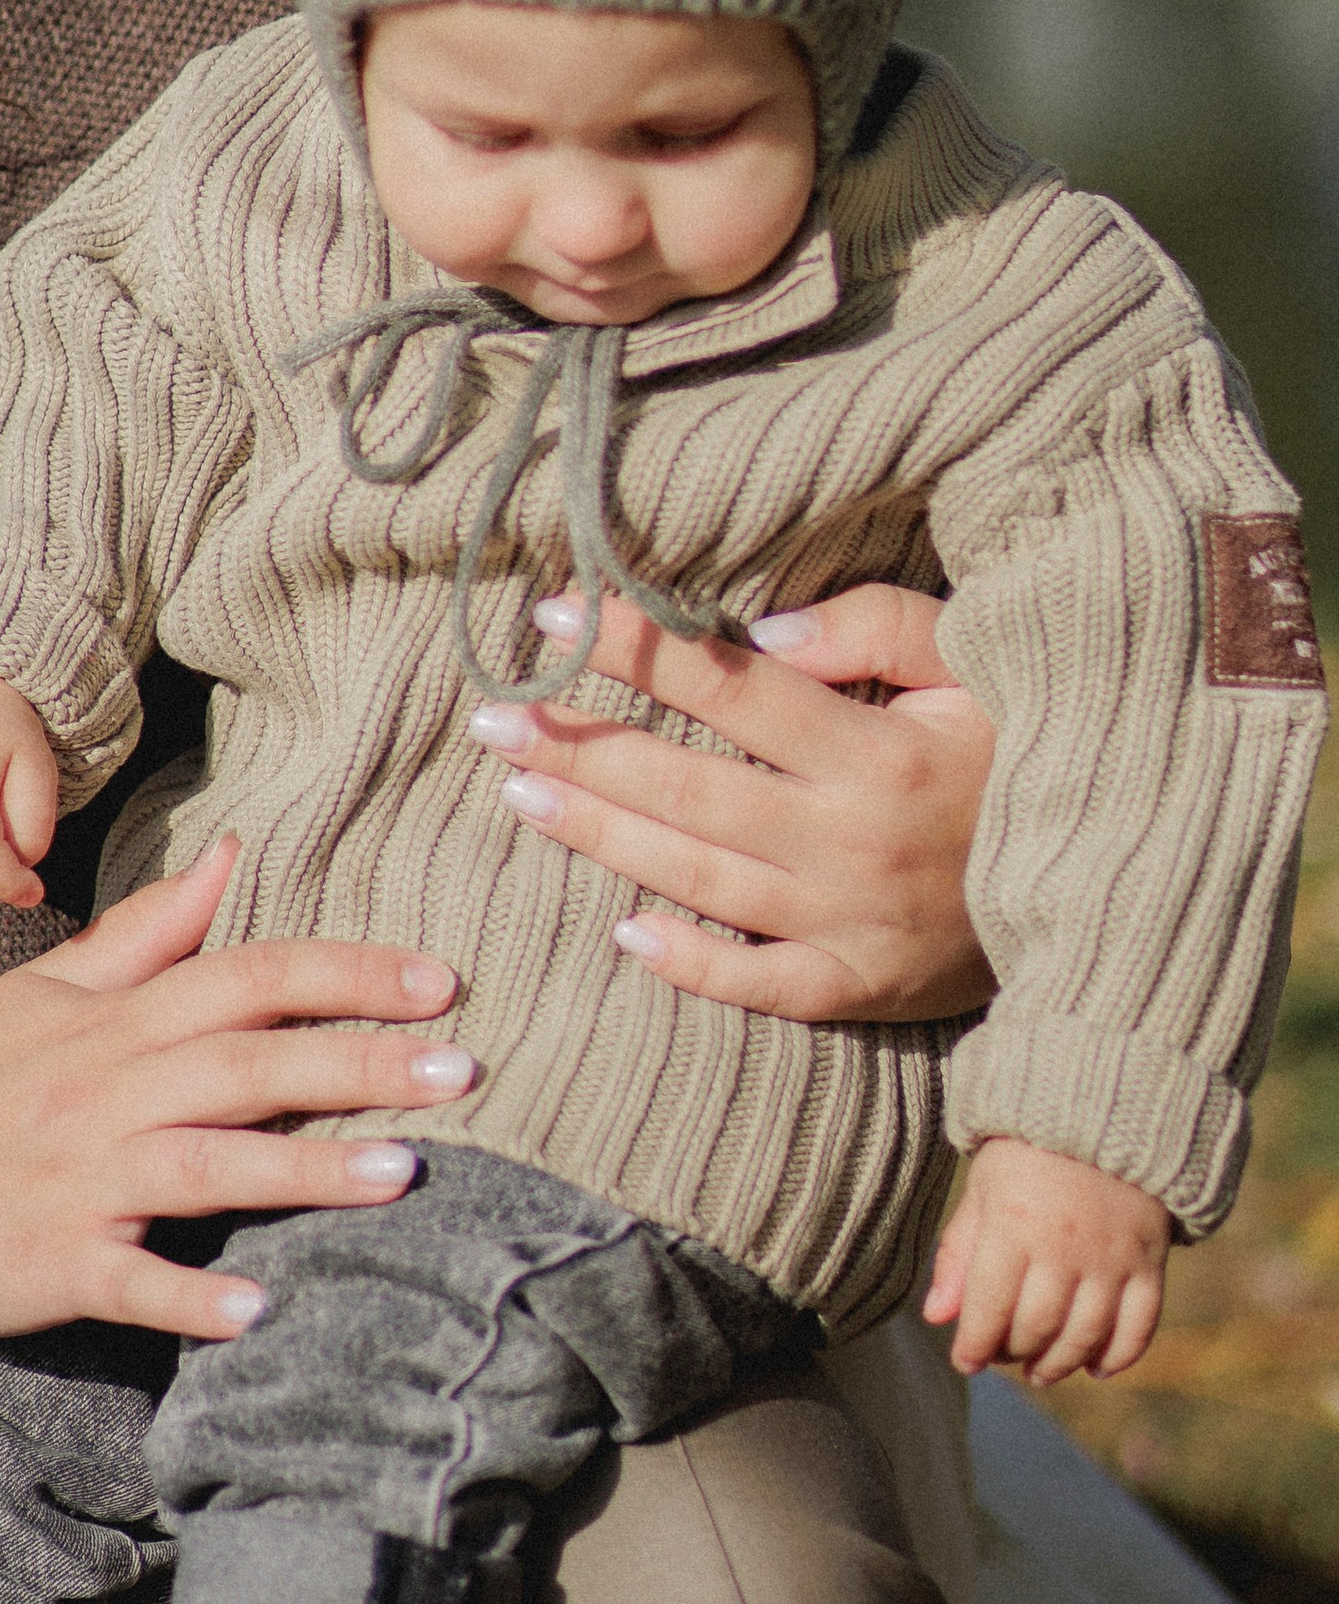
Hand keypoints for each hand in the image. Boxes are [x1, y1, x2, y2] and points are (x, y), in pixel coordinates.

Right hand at [0, 836, 474, 1340]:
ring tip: (403, 1175)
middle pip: (248, 1063)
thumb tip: (235, 854)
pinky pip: (132, 1278)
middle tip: (464, 1068)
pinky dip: (192, 1296)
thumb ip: (148, 928)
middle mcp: (108, 1091)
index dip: (345, 973)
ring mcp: (83, 1177)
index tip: (440, 981)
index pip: (246, 975)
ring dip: (304, 1170)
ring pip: (208, 1164)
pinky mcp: (58, 1259)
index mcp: (117, 1021)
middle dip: (358, 1063)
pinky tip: (260, 1311)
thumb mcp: (47, 988)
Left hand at [467, 584, 995, 1024]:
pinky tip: (623, 932)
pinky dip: (691, 964)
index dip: (634, 649)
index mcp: (878, 753)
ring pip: (699, 878)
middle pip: (688, 786)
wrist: (1111, 887)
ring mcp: (851, 924)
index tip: (550, 616)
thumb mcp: (979, 664)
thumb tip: (769, 630)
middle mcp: (852, 842)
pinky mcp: (859, 988)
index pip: (729, 687)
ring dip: (601, 835)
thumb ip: (878, 628)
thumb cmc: (1022, 750)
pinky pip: (760, 984)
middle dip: (580, 748)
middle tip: (492, 715)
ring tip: (520, 794)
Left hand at [924, 1136, 1169, 1381]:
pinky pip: (1140, 1326)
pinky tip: (1096, 1368)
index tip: (966, 1361)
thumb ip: (959, 1254)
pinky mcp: (1150, 1262)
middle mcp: (1065, 1247)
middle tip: (1003, 1356)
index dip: (974, 1345)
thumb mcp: (983, 1190)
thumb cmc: (1028, 1153)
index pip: (989, 1308)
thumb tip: (936, 1317)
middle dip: (1013, 1353)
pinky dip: (1120, 1356)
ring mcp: (1113, 1258)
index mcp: (1014, 1224)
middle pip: (1037, 1328)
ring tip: (1040, 1372)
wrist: (1106, 1112)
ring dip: (1059, 1365)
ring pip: (1085, 1336)